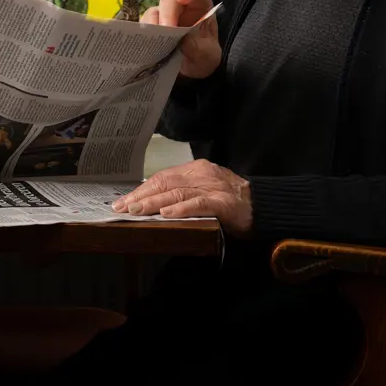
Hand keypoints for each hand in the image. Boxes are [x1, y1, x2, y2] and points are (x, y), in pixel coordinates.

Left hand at [112, 160, 251, 235]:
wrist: (263, 205)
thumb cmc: (230, 202)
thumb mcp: (203, 192)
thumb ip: (182, 194)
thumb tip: (152, 204)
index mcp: (196, 170)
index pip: (163, 177)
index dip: (142, 190)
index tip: (123, 201)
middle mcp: (202, 174)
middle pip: (166, 183)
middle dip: (141, 196)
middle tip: (122, 208)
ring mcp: (213, 187)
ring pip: (178, 193)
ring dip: (154, 203)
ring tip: (137, 211)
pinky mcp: (223, 202)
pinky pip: (199, 204)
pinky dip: (181, 209)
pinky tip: (167, 215)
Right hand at [141, 0, 220, 79]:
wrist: (194, 69)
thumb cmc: (204, 55)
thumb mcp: (208, 55)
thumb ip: (199, 48)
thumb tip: (183, 42)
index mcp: (199, 7)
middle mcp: (179, 8)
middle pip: (169, 1)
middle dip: (167, 14)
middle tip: (166, 29)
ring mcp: (163, 17)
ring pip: (153, 13)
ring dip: (152, 25)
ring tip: (155, 41)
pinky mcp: (151, 29)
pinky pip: (143, 28)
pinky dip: (143, 35)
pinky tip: (146, 45)